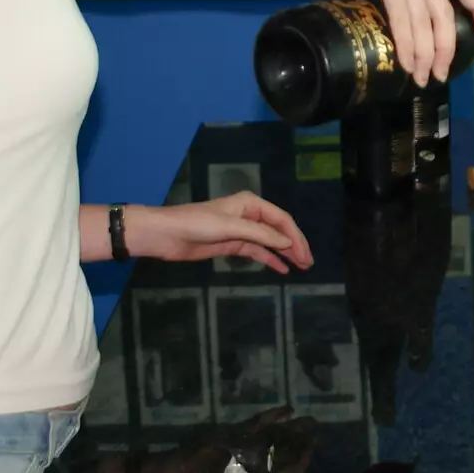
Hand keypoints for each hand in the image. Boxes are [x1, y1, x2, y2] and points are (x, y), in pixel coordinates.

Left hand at [126, 194, 314, 273]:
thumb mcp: (230, 227)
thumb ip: (260, 235)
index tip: (304, 255)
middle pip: (278, 230)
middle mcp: (249, 215)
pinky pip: (257, 252)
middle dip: (294, 245)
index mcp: (250, 204)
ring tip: (301, 267)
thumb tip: (287, 243)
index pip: (281, 220)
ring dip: (285, 253)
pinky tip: (281, 268)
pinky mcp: (232, 245)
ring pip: (270, 242)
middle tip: (308, 263)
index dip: (295, 237)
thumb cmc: (197, 224)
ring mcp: (241, 231)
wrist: (166, 235)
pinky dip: (270, 259)